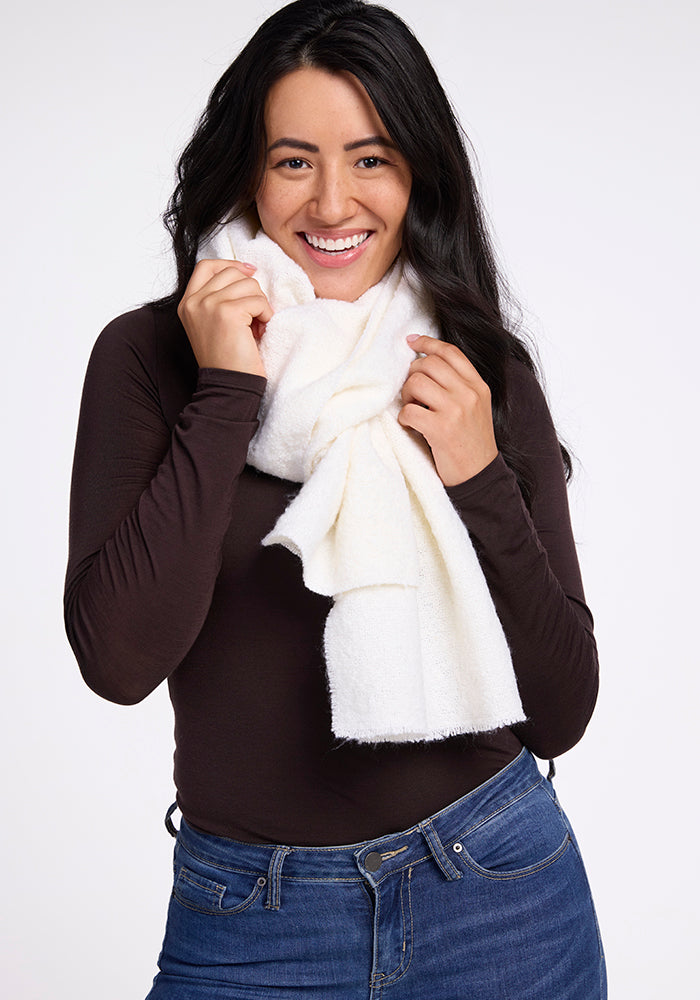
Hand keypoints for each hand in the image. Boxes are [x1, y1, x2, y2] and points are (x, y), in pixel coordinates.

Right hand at [177, 259, 272, 375]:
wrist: (228, 385)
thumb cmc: (227, 358)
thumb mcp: (214, 322)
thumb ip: (220, 297)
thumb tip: (246, 271)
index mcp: (187, 303)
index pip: (206, 266)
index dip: (230, 265)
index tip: (249, 272)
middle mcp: (194, 302)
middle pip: (231, 272)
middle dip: (250, 291)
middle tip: (254, 315)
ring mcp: (208, 305)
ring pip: (248, 284)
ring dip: (260, 304)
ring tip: (256, 326)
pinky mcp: (227, 312)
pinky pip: (258, 301)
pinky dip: (266, 315)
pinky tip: (260, 332)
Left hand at [398, 335, 497, 485]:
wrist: (480, 476)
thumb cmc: (472, 442)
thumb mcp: (476, 407)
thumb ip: (459, 386)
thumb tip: (425, 365)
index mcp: (478, 386)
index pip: (451, 353)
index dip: (428, 343)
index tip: (412, 342)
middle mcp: (469, 394)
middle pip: (429, 364)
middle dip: (412, 375)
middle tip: (411, 393)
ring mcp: (455, 411)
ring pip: (416, 383)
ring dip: (406, 396)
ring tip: (412, 410)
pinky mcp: (440, 429)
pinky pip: (408, 411)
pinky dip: (404, 419)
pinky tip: (412, 427)